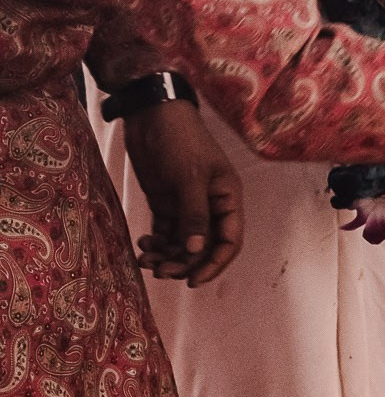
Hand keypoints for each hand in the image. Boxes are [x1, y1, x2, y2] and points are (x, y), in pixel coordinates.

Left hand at [122, 100, 243, 285]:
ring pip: (183, 244)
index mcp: (227, 198)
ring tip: (146, 259)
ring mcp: (187, 206)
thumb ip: (194, 214)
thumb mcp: (190, 176)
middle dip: (184, 263)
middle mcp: (210, 206)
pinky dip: (156, 244)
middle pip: (204, 248)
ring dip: (167, 256)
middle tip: (160, 271)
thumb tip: (196, 250)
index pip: (229, 241)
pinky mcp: (166, 204)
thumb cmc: (180, 140)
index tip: (193, 280)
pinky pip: (165, 234)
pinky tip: (143, 244)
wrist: (152, 116)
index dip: (214, 264)